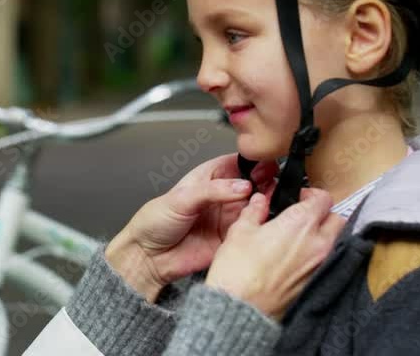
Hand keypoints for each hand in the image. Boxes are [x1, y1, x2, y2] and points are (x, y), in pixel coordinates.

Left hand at [105, 154, 277, 301]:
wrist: (148, 257)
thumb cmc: (154, 222)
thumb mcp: (181, 198)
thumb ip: (212, 191)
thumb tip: (242, 186)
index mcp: (209, 178)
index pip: (238, 163)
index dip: (254, 162)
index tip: (267, 164)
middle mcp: (222, 196)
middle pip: (253, 184)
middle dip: (265, 183)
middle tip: (270, 185)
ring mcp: (228, 217)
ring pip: (256, 206)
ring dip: (265, 204)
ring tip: (266, 202)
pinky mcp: (231, 239)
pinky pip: (252, 231)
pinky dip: (259, 226)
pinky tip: (261, 222)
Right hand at [205, 188, 345, 320]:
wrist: (241, 309)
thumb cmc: (238, 272)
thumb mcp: (240, 231)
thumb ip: (254, 212)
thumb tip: (259, 202)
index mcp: (300, 223)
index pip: (323, 198)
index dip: (310, 194)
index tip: (298, 197)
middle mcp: (317, 243)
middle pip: (337, 218)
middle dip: (323, 214)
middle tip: (303, 215)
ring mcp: (320, 265)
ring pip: (334, 241)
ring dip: (322, 235)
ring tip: (299, 237)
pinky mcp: (316, 283)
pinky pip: (325, 261)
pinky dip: (317, 255)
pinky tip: (296, 257)